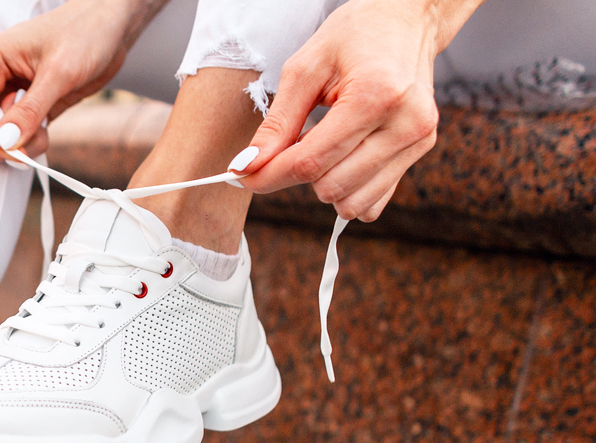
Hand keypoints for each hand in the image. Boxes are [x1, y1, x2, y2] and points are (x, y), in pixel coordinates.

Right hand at [0, 0, 164, 161]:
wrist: (111, 27)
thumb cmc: (85, 32)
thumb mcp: (59, 73)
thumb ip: (30, 109)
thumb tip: (5, 141)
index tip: (12, 154)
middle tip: (25, 150)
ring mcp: (10, 93)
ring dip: (17, 146)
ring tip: (43, 135)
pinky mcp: (28, 106)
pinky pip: (17, 136)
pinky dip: (29, 142)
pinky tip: (46, 131)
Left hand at [235, 0, 483, 221]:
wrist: (407, 17)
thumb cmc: (356, 34)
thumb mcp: (305, 69)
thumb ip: (276, 123)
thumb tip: (246, 167)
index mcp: (376, 95)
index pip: (310, 161)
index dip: (268, 176)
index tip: (242, 177)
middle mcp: (405, 123)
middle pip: (329, 185)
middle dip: (297, 174)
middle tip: (292, 144)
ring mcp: (418, 140)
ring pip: (352, 203)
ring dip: (323, 183)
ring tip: (322, 144)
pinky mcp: (422, 150)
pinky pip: (373, 202)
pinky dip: (348, 190)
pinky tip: (342, 159)